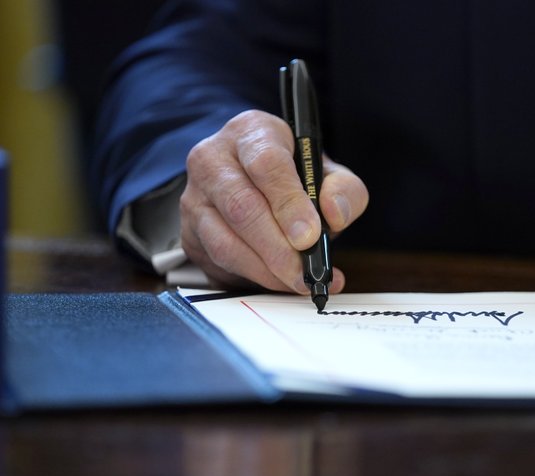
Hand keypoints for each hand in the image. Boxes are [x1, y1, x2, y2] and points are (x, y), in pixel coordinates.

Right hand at [180, 109, 368, 291]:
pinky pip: (218, 262)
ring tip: (298, 281)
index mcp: (252, 132)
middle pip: (241, 206)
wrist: (258, 189)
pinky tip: (279, 282)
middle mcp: (213, 158)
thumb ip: (344, 190)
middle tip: (307, 272)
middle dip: (279, 248)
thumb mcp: (328, 175)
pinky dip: (252, 278)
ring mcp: (195, 196)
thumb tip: (335, 213)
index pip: (266, 163)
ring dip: (266, 270)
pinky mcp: (189, 232)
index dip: (289, 203)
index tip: (311, 236)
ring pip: (225, 240)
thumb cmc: (295, 179)